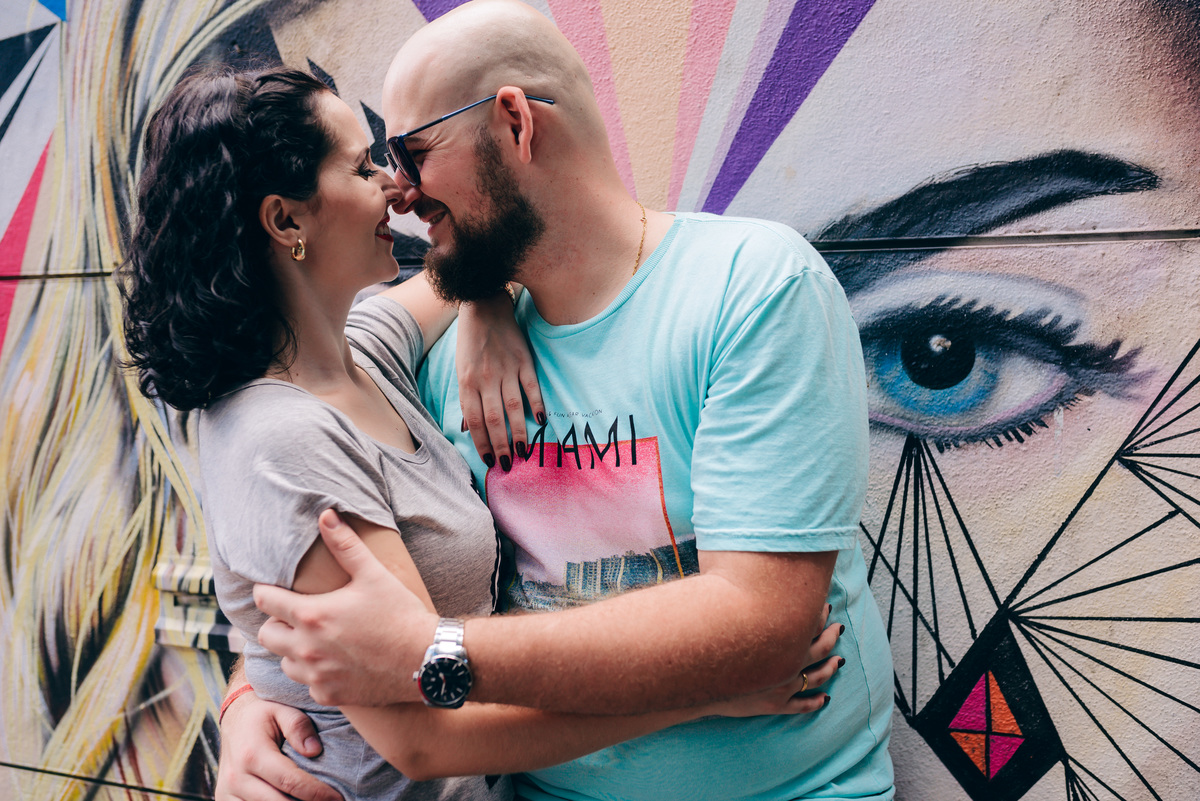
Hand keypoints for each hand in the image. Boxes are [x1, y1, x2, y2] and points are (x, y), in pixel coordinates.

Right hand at [215, 690, 341, 800]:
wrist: (233, 719)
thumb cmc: (263, 714)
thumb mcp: (282, 710)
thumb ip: (299, 726)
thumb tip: (314, 750)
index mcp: (253, 753)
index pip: (290, 781)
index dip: (317, 793)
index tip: (337, 797)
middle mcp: (237, 777)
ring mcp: (228, 791)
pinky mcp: (225, 799)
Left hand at [254, 510, 437, 705]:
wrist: (426, 659)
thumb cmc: (400, 613)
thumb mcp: (373, 574)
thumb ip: (344, 545)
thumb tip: (325, 515)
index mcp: (312, 615)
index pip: (264, 601)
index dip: (266, 592)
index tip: (274, 590)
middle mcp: (306, 648)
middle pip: (266, 635)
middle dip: (277, 623)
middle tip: (298, 616)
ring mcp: (316, 675)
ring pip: (283, 662)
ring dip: (293, 650)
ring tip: (316, 640)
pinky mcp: (329, 694)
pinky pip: (307, 684)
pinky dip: (314, 674)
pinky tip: (334, 662)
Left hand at [456, 292, 544, 469]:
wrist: (483, 304)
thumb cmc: (470, 340)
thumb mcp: (460, 369)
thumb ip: (466, 398)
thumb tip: (466, 427)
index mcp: (467, 383)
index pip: (475, 421)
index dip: (482, 444)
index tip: (490, 461)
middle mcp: (485, 379)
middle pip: (494, 420)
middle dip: (500, 445)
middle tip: (508, 465)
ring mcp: (506, 370)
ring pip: (512, 408)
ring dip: (518, 433)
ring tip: (523, 452)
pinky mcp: (523, 360)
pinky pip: (531, 387)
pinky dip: (536, 404)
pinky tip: (540, 422)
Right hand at [701, 608, 842, 717]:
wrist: (694, 678)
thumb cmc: (708, 641)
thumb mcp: (726, 613)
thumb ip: (742, 596)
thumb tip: (747, 574)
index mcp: (776, 639)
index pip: (807, 622)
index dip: (818, 613)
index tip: (825, 605)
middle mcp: (784, 664)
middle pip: (818, 649)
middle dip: (831, 636)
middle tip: (838, 628)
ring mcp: (780, 687)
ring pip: (815, 678)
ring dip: (829, 669)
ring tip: (839, 661)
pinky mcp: (773, 706)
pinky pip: (801, 706)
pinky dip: (814, 702)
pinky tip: (824, 699)